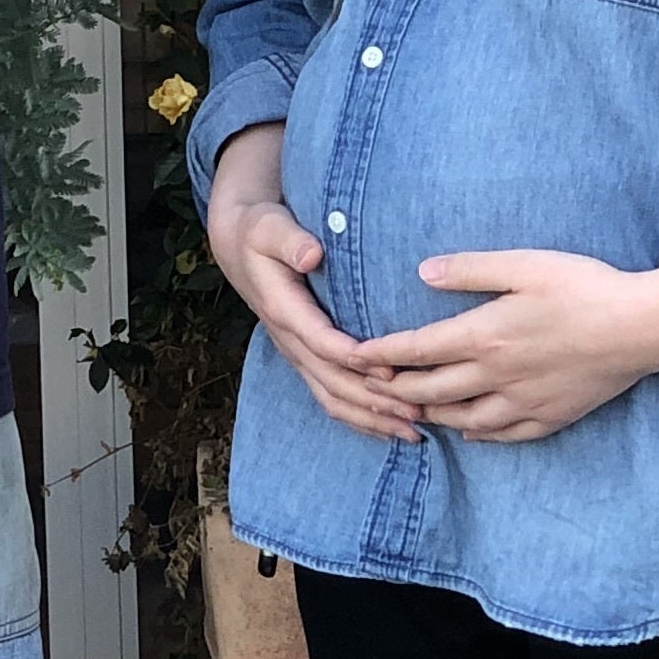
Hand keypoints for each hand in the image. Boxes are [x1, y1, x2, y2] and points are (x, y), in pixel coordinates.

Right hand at [205, 129, 422, 442]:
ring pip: (333, 398)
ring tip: (415, 432)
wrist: (239, 246)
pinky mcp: (306, 360)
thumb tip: (311, 254)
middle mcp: (290, 340)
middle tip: (419, 411)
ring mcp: (298, 355)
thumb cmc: (261, 231)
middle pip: (332, 382)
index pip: (320, 341)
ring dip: (373, 418)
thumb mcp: (269, 226)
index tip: (390, 369)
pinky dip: (362, 419)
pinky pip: (332, 398)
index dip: (354, 358)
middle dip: (375, 401)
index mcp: (284, 309)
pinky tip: (393, 429)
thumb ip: (289, 240)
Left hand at [375, 210, 658, 442]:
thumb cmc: (584, 287)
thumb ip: (469, 271)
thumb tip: (420, 272)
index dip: (380, 356)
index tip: (353, 357)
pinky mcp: (552, 416)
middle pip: (431, 392)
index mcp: (484, 336)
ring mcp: (525, 402)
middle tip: (368, 387)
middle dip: (394, 390)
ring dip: (431, 415)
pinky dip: (479, 435)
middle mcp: (497, 376)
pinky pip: (506, 435)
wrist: (643, 328)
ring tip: (410, 410)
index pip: (416, 351)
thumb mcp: (523, 265)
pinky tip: (470, 431)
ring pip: (464, 420)